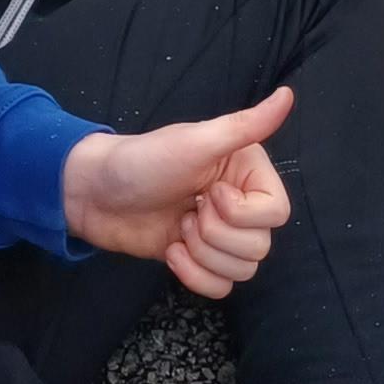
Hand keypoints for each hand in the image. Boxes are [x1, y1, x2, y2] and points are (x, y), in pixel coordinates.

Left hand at [62, 88, 294, 299]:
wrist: (94, 195)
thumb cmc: (143, 161)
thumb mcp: (195, 142)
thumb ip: (245, 124)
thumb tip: (288, 94)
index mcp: (247, 173)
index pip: (276, 213)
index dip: (242, 213)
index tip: (208, 193)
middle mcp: (240, 204)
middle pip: (259, 246)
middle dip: (215, 236)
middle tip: (187, 210)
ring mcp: (219, 235)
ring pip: (242, 270)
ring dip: (203, 256)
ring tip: (178, 230)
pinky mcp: (199, 259)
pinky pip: (221, 288)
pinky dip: (195, 277)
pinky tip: (172, 252)